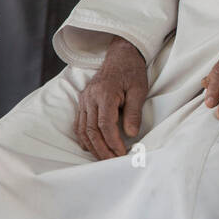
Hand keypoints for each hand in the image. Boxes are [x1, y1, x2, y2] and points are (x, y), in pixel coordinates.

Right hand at [74, 37, 147, 159]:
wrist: (120, 56)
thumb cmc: (132, 72)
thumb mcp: (139, 90)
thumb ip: (134, 112)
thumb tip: (131, 134)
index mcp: (105, 93)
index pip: (105, 124)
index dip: (112, 141)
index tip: (121, 153)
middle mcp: (90, 97)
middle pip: (92, 130)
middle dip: (102, 149)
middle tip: (113, 161)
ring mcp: (84, 99)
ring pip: (83, 129)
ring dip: (92, 146)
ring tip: (104, 158)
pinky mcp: (83, 102)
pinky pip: (79, 123)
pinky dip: (83, 137)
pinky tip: (90, 147)